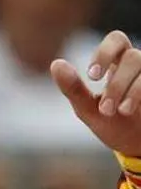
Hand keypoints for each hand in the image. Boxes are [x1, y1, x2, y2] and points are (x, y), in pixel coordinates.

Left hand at [52, 30, 140, 156]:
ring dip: (129, 90)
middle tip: (104, 107)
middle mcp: (140, 68)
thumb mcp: (89, 109)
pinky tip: (130, 112)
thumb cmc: (113, 124)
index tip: (92, 77)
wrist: (139, 147)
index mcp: (118, 64)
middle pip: (133, 56)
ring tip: (118, 113)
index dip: (105, 52)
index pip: (116, 40)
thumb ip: (73, 88)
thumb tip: (56, 63)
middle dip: (117, 82)